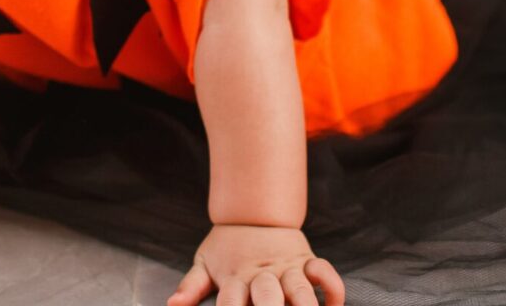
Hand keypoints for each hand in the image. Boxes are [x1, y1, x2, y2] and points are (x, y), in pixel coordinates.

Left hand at [168, 224, 343, 305]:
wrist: (253, 210)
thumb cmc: (226, 246)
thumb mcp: (204, 263)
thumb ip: (191, 286)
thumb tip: (173, 304)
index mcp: (235, 277)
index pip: (231, 303)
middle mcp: (262, 274)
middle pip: (269, 297)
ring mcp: (287, 267)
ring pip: (301, 289)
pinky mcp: (306, 260)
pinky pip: (324, 272)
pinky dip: (332, 288)